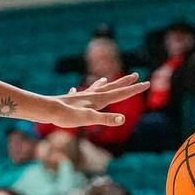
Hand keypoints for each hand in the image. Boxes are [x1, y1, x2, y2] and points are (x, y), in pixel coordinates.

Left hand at [35, 74, 149, 128]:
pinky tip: (74, 90)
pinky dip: (79, 91)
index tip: (146, 83)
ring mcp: (81, 97)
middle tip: (136, 75)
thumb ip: (106, 119)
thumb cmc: (68, 116)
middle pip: (112, 87)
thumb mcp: (89, 119)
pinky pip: (77, 94)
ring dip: (102, 84)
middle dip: (125, 82)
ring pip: (95, 88)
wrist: (48, 110)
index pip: (121, 93)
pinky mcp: (71, 101)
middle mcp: (91, 95)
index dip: (134, 89)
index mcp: (99, 100)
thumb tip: (123, 119)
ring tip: (105, 79)